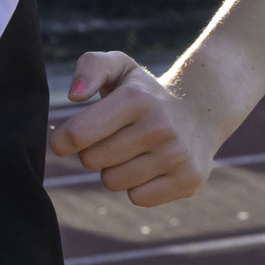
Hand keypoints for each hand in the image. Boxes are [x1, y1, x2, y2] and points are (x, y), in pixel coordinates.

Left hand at [48, 51, 217, 206]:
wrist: (201, 110)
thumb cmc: (144, 91)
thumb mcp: (119, 67)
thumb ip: (90, 68)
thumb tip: (75, 96)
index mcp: (136, 98)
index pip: (79, 133)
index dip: (62, 140)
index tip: (63, 140)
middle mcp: (159, 126)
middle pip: (91, 160)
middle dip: (92, 151)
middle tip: (111, 138)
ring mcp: (177, 155)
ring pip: (112, 181)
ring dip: (114, 169)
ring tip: (133, 150)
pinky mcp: (188, 180)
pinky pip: (138, 198)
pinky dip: (138, 186)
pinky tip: (150, 166)